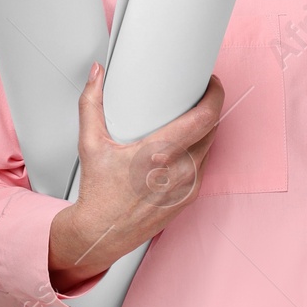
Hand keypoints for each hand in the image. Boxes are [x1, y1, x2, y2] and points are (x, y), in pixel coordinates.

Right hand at [48, 62, 224, 288]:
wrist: (102, 233)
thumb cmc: (98, 192)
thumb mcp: (91, 143)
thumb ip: (91, 103)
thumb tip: (96, 73)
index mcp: (160, 152)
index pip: (205, 117)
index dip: (215, 94)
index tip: (211, 83)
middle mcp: (180, 170)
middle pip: (212, 127)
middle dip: (208, 108)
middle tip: (197, 95)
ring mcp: (188, 185)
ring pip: (210, 146)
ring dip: (205, 130)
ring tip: (190, 118)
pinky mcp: (190, 197)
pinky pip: (204, 165)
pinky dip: (198, 152)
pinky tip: (185, 146)